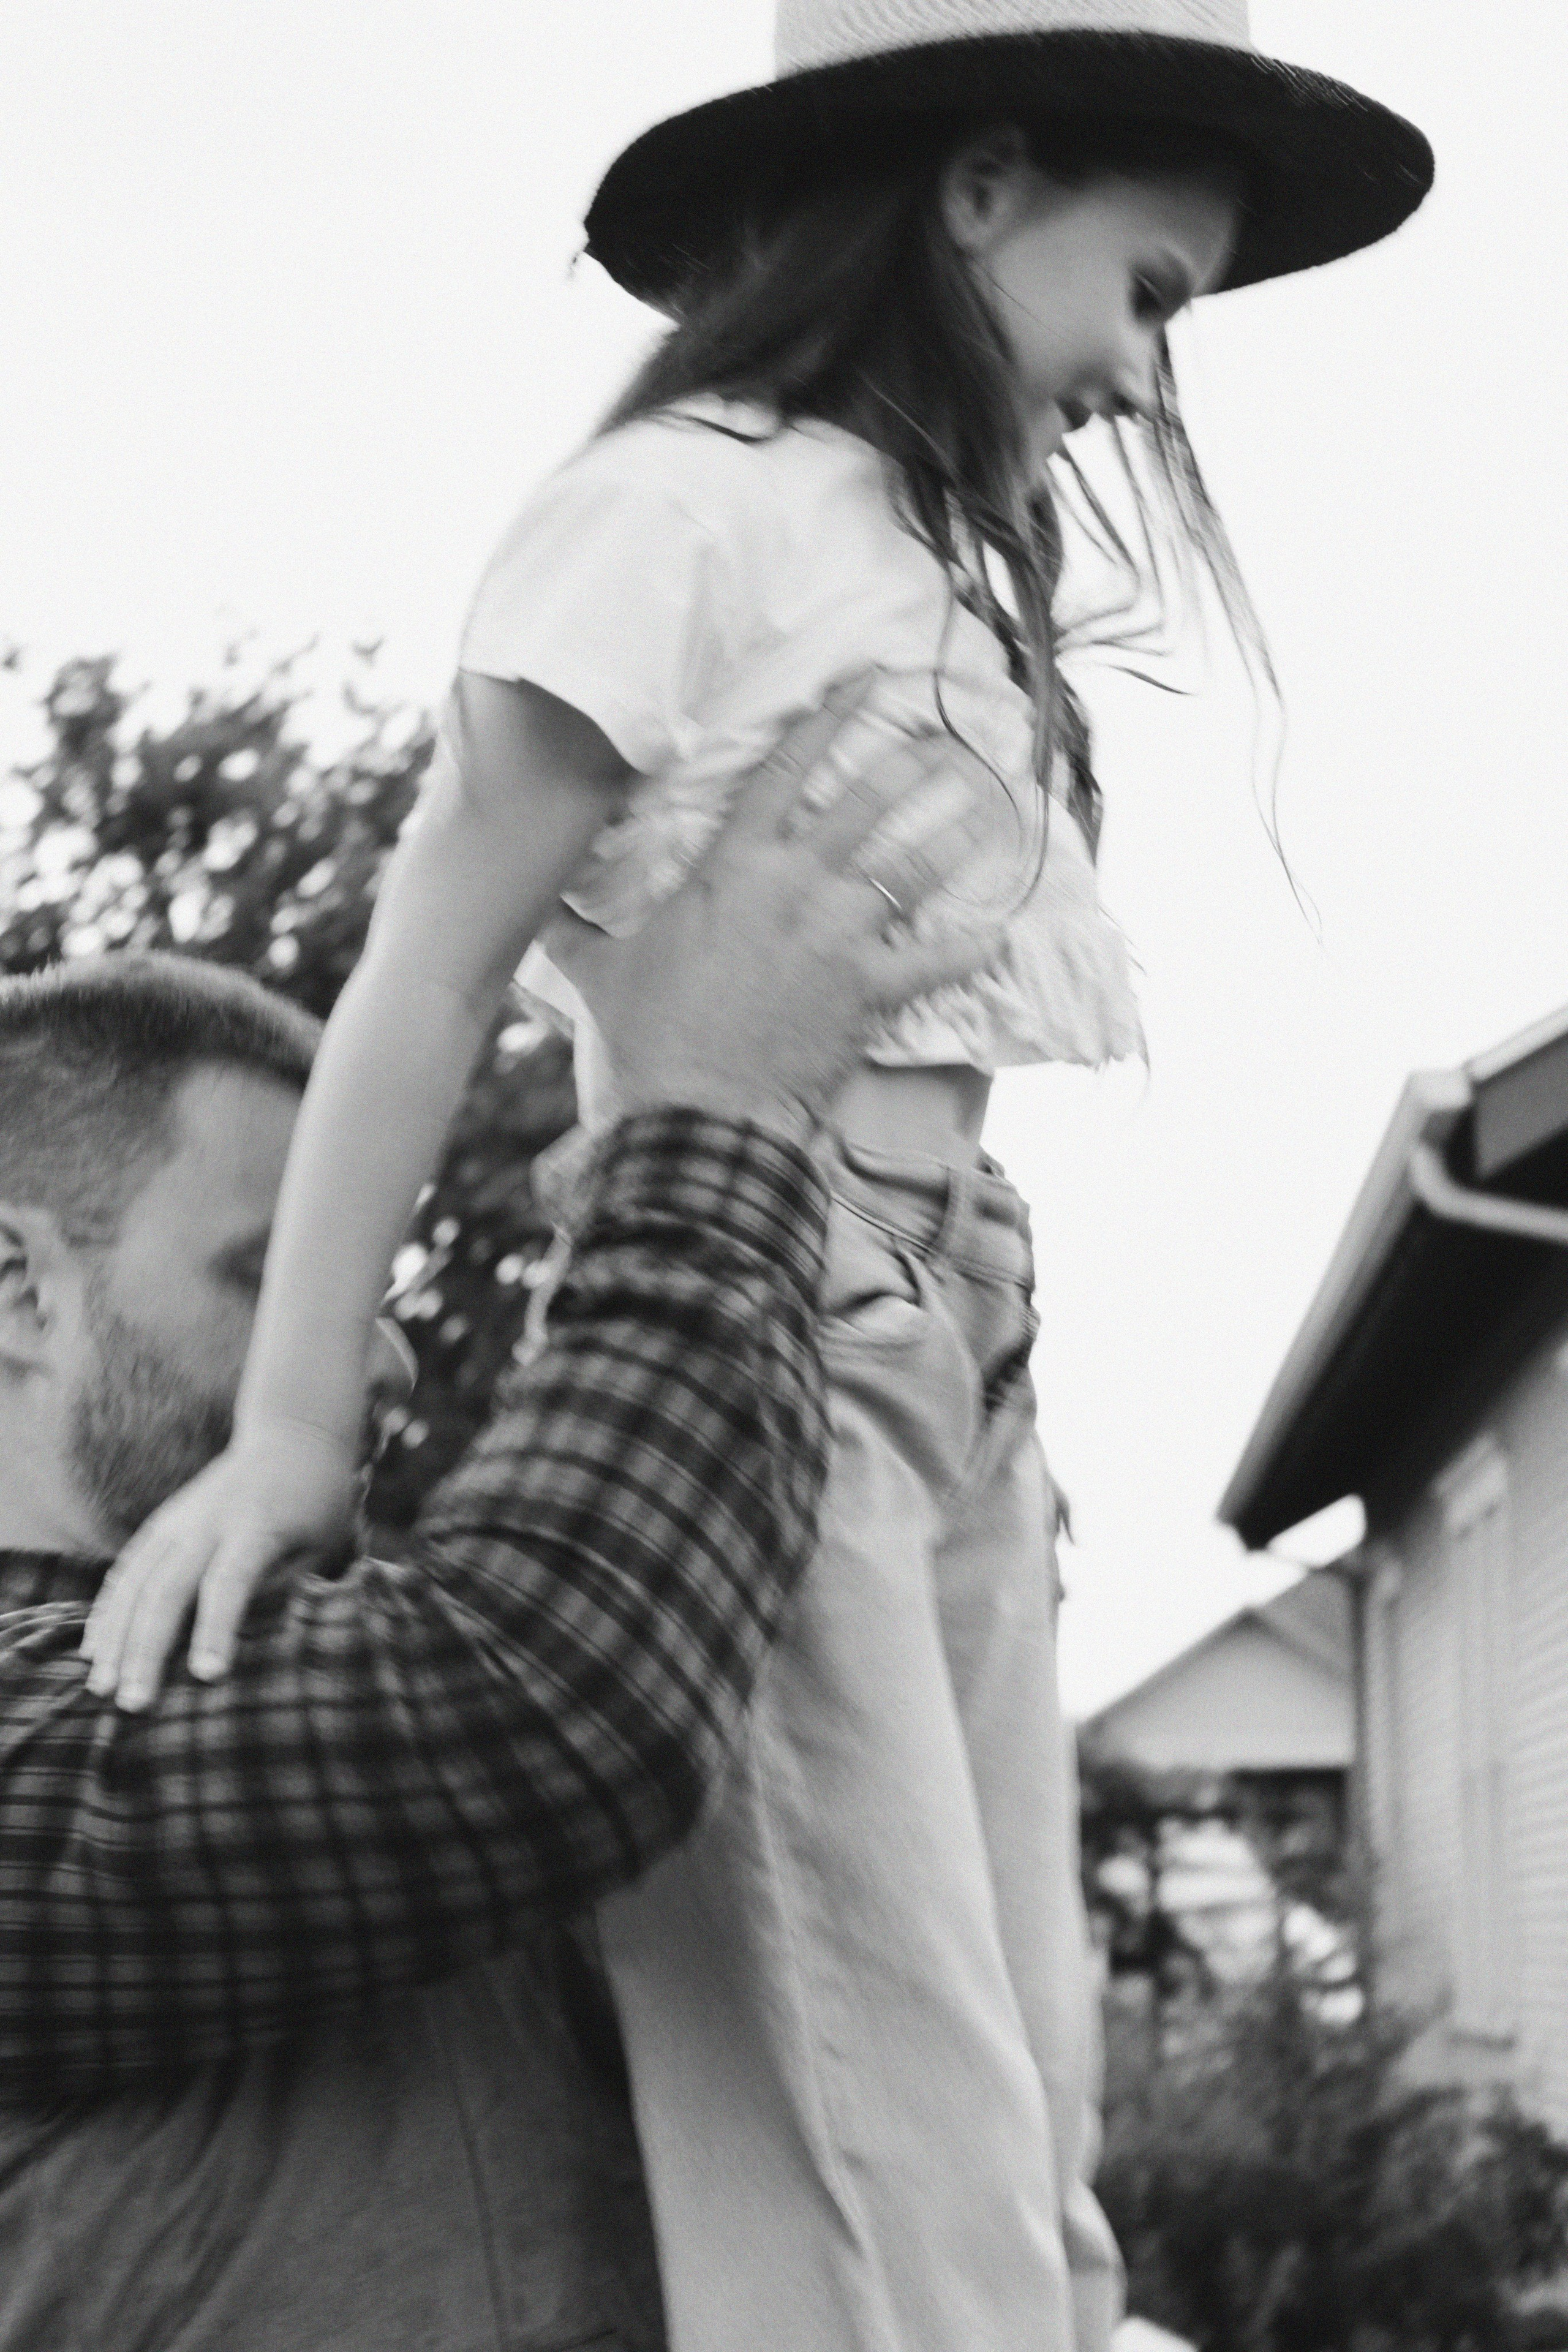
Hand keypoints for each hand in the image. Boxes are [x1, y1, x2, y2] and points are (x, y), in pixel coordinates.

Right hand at [81, 1419, 356, 1710]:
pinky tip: (92, 1652)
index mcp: (257, 1526)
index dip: (218, 1630)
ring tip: (101, 1689)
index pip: (230, 1581)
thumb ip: (285, 1585)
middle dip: (146, 1650)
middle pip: (169, 1589)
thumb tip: (249, 1636)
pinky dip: (106, 1612)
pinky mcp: (162, 1524)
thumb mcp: (321, 1542)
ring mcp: (177, 1521)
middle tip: (134, 1705)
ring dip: (115, 1638)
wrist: (291, 1434)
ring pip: (135, 1583)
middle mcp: (207, 1522)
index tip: (208, 1677)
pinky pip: (126, 1571)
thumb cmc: (317, 1502)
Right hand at [549, 676, 1003, 1143]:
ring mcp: (837, 936)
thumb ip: (571, 930)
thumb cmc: (647, 1037)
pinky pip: (936, 961)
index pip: (786, 769)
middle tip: (949, 740)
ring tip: (987, 808)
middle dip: (912, 765)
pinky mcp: (869, 990)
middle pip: (865, 803)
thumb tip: (528, 911)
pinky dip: (972, 948)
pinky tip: (1003, 932)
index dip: (830, 717)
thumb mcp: (599, 971)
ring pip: (910, 868)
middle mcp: (793, 885)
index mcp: (732, 866)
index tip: (867, 682)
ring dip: (953, 835)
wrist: (695, 1110)